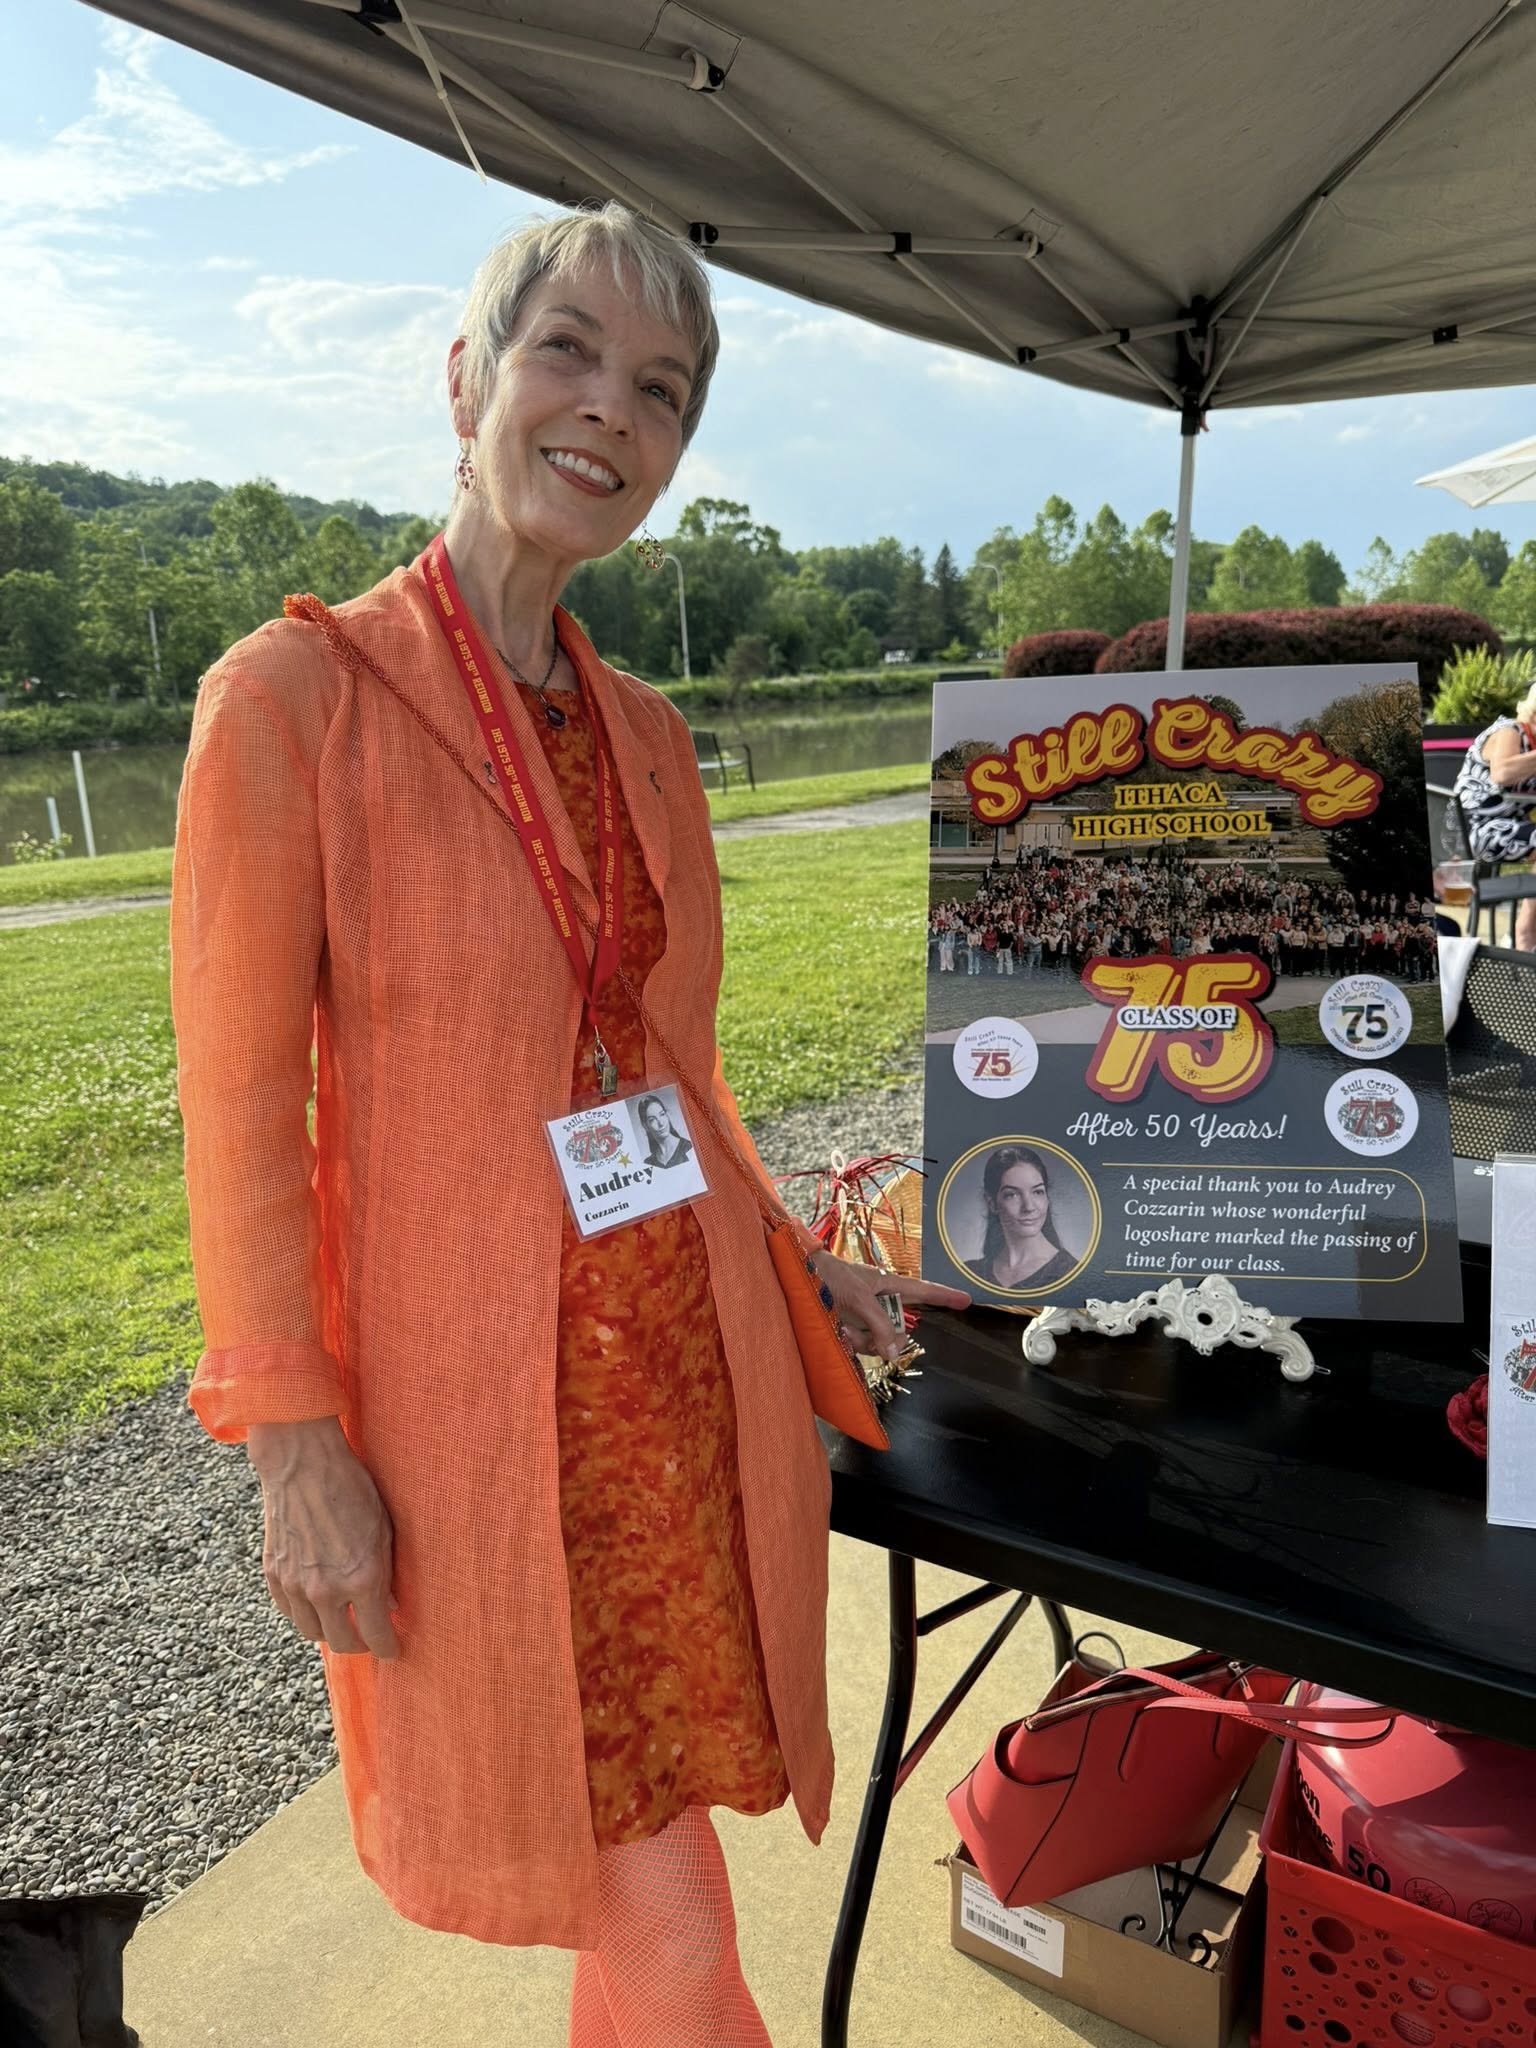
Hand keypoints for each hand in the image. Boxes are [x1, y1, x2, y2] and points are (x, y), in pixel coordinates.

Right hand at [246, 1417, 400, 1659]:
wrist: (303, 1462)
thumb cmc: (353, 1488)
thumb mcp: (384, 1529)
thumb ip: (387, 1573)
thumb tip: (390, 1605)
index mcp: (362, 1579)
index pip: (376, 1636)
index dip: (388, 1648)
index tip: (393, 1650)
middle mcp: (326, 1589)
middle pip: (343, 1642)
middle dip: (361, 1644)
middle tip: (370, 1636)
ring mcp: (296, 1584)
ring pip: (313, 1632)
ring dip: (331, 1632)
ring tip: (344, 1621)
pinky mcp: (274, 1574)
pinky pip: (289, 1612)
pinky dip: (304, 1615)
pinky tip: (317, 1605)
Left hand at [809, 1250, 970, 1360]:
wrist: (797, 1279)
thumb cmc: (830, 1277)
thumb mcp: (860, 1299)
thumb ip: (880, 1325)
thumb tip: (894, 1353)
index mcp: (888, 1285)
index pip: (923, 1291)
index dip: (945, 1296)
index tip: (967, 1300)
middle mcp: (879, 1302)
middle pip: (899, 1330)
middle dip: (888, 1339)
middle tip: (873, 1340)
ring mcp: (864, 1316)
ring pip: (879, 1341)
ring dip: (863, 1341)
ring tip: (844, 1329)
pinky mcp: (850, 1327)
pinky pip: (860, 1344)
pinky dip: (851, 1342)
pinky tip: (838, 1333)